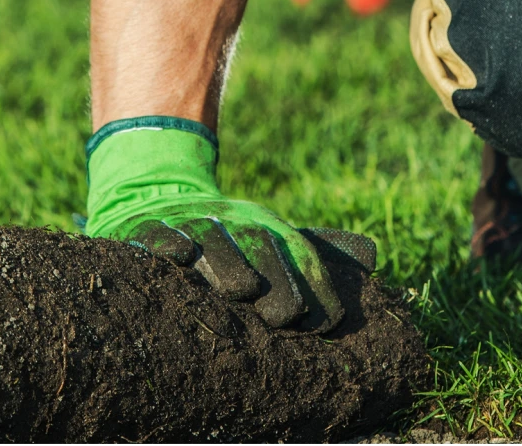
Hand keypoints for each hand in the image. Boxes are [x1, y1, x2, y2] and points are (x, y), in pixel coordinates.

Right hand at [84, 118, 374, 328]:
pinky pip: (157, 233)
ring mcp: (189, 223)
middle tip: (283, 317)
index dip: (314, 287)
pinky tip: (178, 256)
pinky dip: (168, 243)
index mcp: (267, 227)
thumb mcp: (273, 236)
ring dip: (225, 263)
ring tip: (240, 290)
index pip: (298, 256)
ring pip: (211, 240)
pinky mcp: (147, 228)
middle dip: (274, 281)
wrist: (158, 196)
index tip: (324, 324)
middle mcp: (232, 221)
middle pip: (258, 247)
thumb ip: (320, 250)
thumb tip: (374, 255)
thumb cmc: (229, 235)